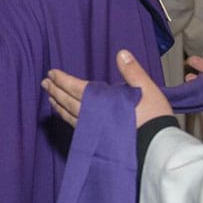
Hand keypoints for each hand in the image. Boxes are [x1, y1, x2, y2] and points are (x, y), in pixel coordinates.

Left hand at [43, 49, 172, 127]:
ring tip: (50, 98)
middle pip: (69, 102)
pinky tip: (65, 115)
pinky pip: (76, 126)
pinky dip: (67, 118)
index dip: (63, 80)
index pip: (77, 88)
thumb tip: (121, 54)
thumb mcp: (148, 90)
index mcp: (104, 101)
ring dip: (59, 105)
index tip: (52, 73)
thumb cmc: (155, 119)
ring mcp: (95, 129)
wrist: (158, 148)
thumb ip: (133, 72)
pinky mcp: (98, 140)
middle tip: (45, 83)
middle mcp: (94, 116)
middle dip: (56, 91)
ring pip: (70, 115)